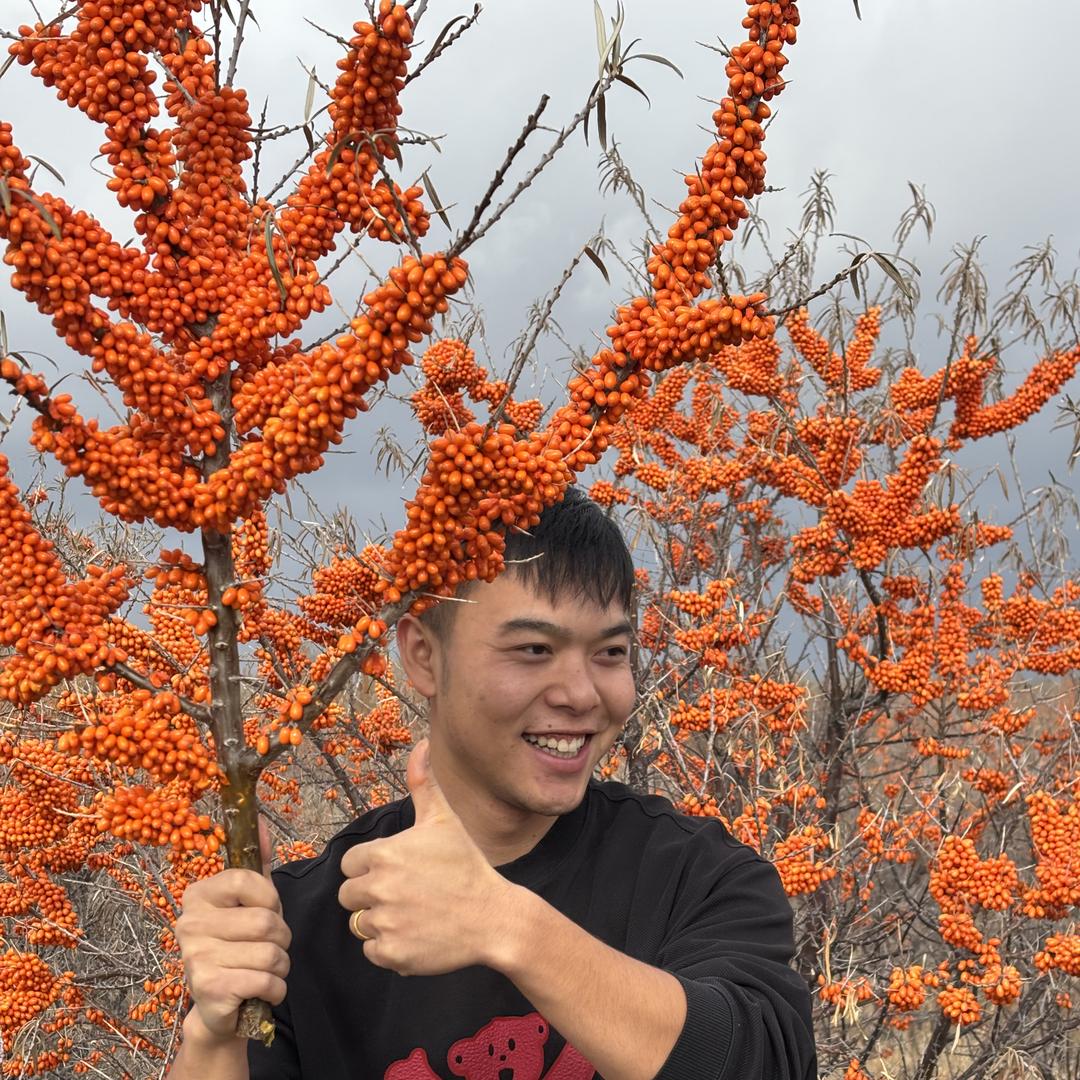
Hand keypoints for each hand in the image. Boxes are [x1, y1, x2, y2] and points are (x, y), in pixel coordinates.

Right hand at [174, 818, 291, 1040]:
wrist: (218, 1007)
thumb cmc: (238, 946)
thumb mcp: (248, 901)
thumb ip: (256, 863)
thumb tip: (259, 820)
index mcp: (198, 895)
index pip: (249, 880)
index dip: (271, 899)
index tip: (266, 911)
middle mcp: (189, 923)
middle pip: (265, 921)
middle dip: (282, 938)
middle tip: (267, 948)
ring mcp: (196, 957)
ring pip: (270, 953)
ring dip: (281, 965)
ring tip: (264, 970)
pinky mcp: (209, 989)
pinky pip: (266, 980)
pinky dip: (276, 988)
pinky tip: (263, 990)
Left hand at [338, 738, 515, 975]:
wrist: (494, 917)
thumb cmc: (466, 864)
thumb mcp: (444, 820)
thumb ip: (423, 783)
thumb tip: (421, 744)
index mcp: (383, 854)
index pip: (350, 864)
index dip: (371, 867)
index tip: (399, 870)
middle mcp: (378, 888)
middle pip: (349, 896)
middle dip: (371, 895)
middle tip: (408, 893)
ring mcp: (384, 923)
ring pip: (360, 924)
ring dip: (381, 921)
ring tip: (415, 913)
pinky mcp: (392, 955)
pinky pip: (374, 951)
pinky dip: (391, 948)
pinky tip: (418, 935)